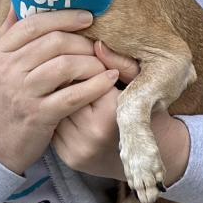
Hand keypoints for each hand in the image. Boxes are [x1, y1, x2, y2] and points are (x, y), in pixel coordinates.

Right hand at [0, 8, 118, 174]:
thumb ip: (8, 34)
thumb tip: (20, 3)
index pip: (33, 23)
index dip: (63, 17)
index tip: (86, 17)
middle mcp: (9, 69)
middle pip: (54, 41)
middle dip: (82, 41)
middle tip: (97, 45)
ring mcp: (23, 92)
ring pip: (66, 65)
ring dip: (91, 62)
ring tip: (103, 65)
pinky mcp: (39, 115)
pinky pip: (74, 95)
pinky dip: (96, 85)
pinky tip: (108, 80)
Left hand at [52, 42, 191, 184]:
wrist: (148, 158)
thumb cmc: (147, 113)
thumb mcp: (141, 84)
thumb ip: (120, 63)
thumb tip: (96, 43)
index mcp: (112, 113)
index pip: (82, 76)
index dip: (80, 63)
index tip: (82, 55)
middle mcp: (93, 135)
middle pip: (64, 93)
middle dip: (65, 78)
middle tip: (67, 66)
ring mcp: (78, 149)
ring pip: (54, 108)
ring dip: (56, 95)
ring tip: (65, 86)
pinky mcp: (68, 158)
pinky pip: (54, 126)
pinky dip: (56, 114)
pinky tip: (66, 106)